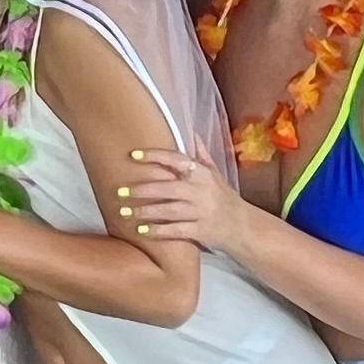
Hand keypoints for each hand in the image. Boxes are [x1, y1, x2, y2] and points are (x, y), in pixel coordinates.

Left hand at [114, 145, 241, 250]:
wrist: (243, 227)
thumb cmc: (224, 198)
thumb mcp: (216, 174)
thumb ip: (201, 155)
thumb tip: (192, 132)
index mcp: (203, 174)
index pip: (176, 160)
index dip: (155, 156)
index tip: (133, 155)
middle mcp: (201, 191)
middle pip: (168, 187)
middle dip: (142, 189)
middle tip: (119, 191)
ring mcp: (201, 211)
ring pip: (169, 210)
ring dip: (145, 211)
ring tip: (125, 212)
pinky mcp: (201, 231)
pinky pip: (176, 230)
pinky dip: (158, 231)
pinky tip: (141, 231)